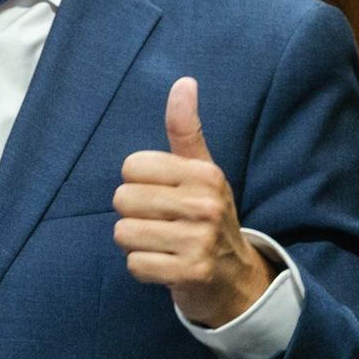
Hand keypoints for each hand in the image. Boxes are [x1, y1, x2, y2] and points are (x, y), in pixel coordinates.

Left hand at [113, 77, 275, 327]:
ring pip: (124, 232)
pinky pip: (134, 264)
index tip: (161, 195)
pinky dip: (142, 267)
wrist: (236, 277)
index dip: (136, 183)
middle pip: (123, 199)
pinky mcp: (191, 272)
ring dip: (135, 243)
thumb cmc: (206, 216)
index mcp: (205, 174)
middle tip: (161, 223)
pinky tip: (165, 265)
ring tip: (162, 244)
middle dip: (133, 214)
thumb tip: (184, 81)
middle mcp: (206, 204)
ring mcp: (200, 240)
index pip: (131, 166)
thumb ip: (186, 129)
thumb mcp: (201, 171)